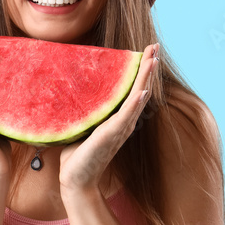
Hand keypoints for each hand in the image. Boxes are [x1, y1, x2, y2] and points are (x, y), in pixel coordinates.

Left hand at [58, 43, 158, 191]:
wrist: (75, 180)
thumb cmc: (76, 155)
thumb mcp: (81, 125)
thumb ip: (83, 110)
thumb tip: (68, 91)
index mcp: (117, 118)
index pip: (132, 89)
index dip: (140, 70)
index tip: (147, 50)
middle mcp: (123, 122)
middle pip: (140, 89)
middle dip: (148, 67)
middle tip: (155, 44)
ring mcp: (119, 129)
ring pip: (137, 98)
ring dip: (146, 79)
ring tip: (153, 59)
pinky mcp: (110, 136)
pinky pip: (126, 116)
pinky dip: (135, 103)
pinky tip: (143, 91)